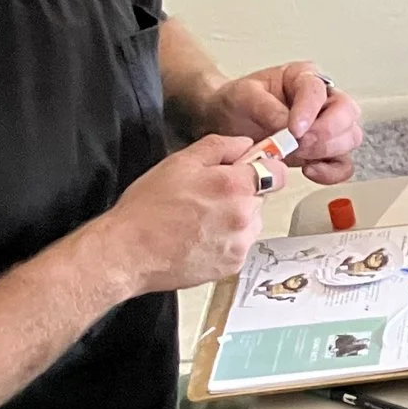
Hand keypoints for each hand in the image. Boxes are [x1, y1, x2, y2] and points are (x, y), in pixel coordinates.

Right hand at [92, 135, 275, 295]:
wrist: (130, 252)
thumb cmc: (149, 208)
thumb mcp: (179, 162)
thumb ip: (219, 147)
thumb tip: (246, 144)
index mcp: (234, 186)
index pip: (278, 173)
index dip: (264, 168)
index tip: (250, 170)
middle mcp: (244, 216)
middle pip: (260, 198)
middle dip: (241, 194)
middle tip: (207, 198)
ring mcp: (241, 243)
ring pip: (251, 223)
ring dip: (235, 219)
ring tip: (199, 221)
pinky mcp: (233, 264)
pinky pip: (239, 245)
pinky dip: (226, 242)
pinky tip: (199, 239)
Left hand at [200, 62, 361, 184]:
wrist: (227, 122)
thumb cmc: (237, 103)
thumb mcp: (243, 95)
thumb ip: (265, 107)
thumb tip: (287, 126)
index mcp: (303, 78)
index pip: (318, 89)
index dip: (310, 110)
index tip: (294, 129)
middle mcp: (323, 100)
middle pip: (347, 112)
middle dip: (326, 131)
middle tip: (299, 144)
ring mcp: (327, 127)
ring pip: (350, 137)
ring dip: (328, 150)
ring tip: (299, 156)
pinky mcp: (324, 153)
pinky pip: (343, 164)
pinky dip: (332, 172)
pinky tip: (310, 171)